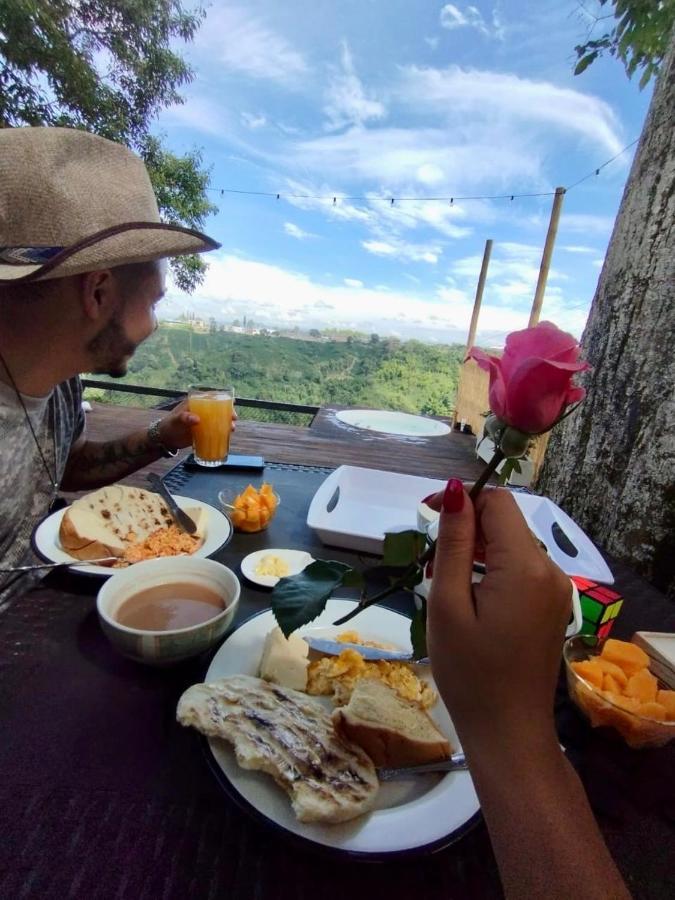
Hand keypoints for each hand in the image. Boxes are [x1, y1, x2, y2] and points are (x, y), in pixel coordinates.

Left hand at [157, 399, 237, 450]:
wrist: (165, 439)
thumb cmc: (169, 425)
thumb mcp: (176, 420)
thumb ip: (185, 418)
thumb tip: (197, 419)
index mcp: (195, 403)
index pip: (211, 397)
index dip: (223, 399)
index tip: (232, 402)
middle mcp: (201, 411)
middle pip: (219, 409)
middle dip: (229, 413)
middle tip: (234, 418)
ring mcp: (203, 421)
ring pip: (219, 420)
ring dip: (227, 423)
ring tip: (232, 429)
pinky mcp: (203, 431)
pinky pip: (215, 430)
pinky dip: (222, 432)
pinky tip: (227, 436)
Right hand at [424, 481, 571, 748]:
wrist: (508, 732)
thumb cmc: (469, 672)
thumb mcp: (449, 604)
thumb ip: (454, 543)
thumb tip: (454, 490)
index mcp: (525, 565)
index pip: (498, 502)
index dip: (462, 499)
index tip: (427, 515)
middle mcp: (549, 570)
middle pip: (506, 522)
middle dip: (467, 528)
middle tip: (429, 562)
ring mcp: (556, 590)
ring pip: (512, 545)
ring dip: (477, 550)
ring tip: (444, 584)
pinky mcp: (553, 606)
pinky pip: (521, 569)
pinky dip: (493, 570)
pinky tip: (469, 598)